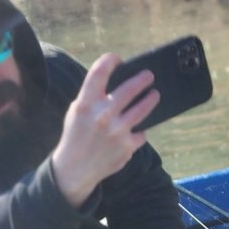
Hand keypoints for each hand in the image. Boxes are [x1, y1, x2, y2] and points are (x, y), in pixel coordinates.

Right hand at [50, 53, 158, 207]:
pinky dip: (139, 130)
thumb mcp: (77, 112)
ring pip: (143, 107)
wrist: (74, 170)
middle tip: (149, 75)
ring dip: (151, 99)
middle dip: (143, 79)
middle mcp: (102, 116)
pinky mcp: (127, 146)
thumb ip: (94, 96)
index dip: (110, 60)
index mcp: (85, 105)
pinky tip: (137, 127)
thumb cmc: (77, 134)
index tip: (117, 59)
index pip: (98, 73)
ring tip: (154, 94)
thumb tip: (120, 77)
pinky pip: (141, 131)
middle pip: (129, 88)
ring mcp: (116, 131)